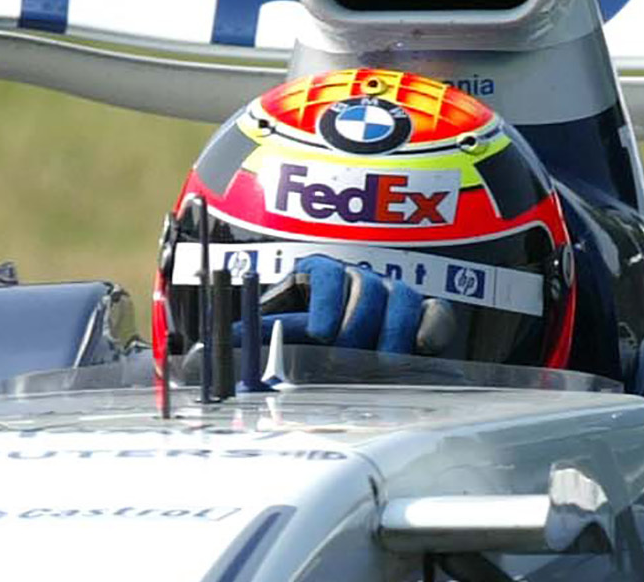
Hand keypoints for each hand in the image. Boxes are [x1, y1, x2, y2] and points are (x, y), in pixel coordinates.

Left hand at [258, 254, 454, 354]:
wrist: (333, 370)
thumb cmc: (300, 351)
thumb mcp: (273, 339)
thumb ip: (248, 342)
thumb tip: (207, 350)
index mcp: (317, 277)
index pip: (324, 273)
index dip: (324, 300)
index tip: (320, 333)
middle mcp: (358, 281)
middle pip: (365, 288)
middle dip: (355, 325)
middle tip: (345, 359)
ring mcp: (394, 297)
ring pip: (401, 298)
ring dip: (391, 332)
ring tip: (381, 364)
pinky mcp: (425, 318)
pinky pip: (436, 313)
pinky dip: (431, 328)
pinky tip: (420, 348)